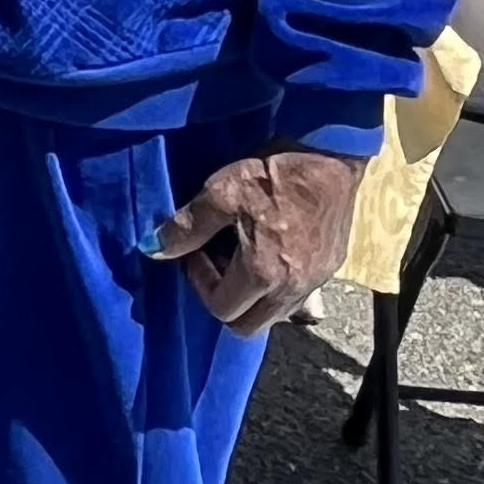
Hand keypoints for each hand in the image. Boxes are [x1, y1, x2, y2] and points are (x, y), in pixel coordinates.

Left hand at [151, 146, 360, 335]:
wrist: (330, 157)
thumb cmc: (273, 173)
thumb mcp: (221, 192)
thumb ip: (187, 228)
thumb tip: (152, 249)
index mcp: (262, 274)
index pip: (221, 309)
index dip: (200, 283)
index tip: (196, 253)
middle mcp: (292, 289)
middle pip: (248, 326)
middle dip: (225, 303)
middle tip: (216, 264)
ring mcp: (316, 282)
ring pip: (275, 315)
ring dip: (253, 299)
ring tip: (243, 258)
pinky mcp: (331, 268)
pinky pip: (298, 297)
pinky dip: (277, 288)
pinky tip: (270, 253)